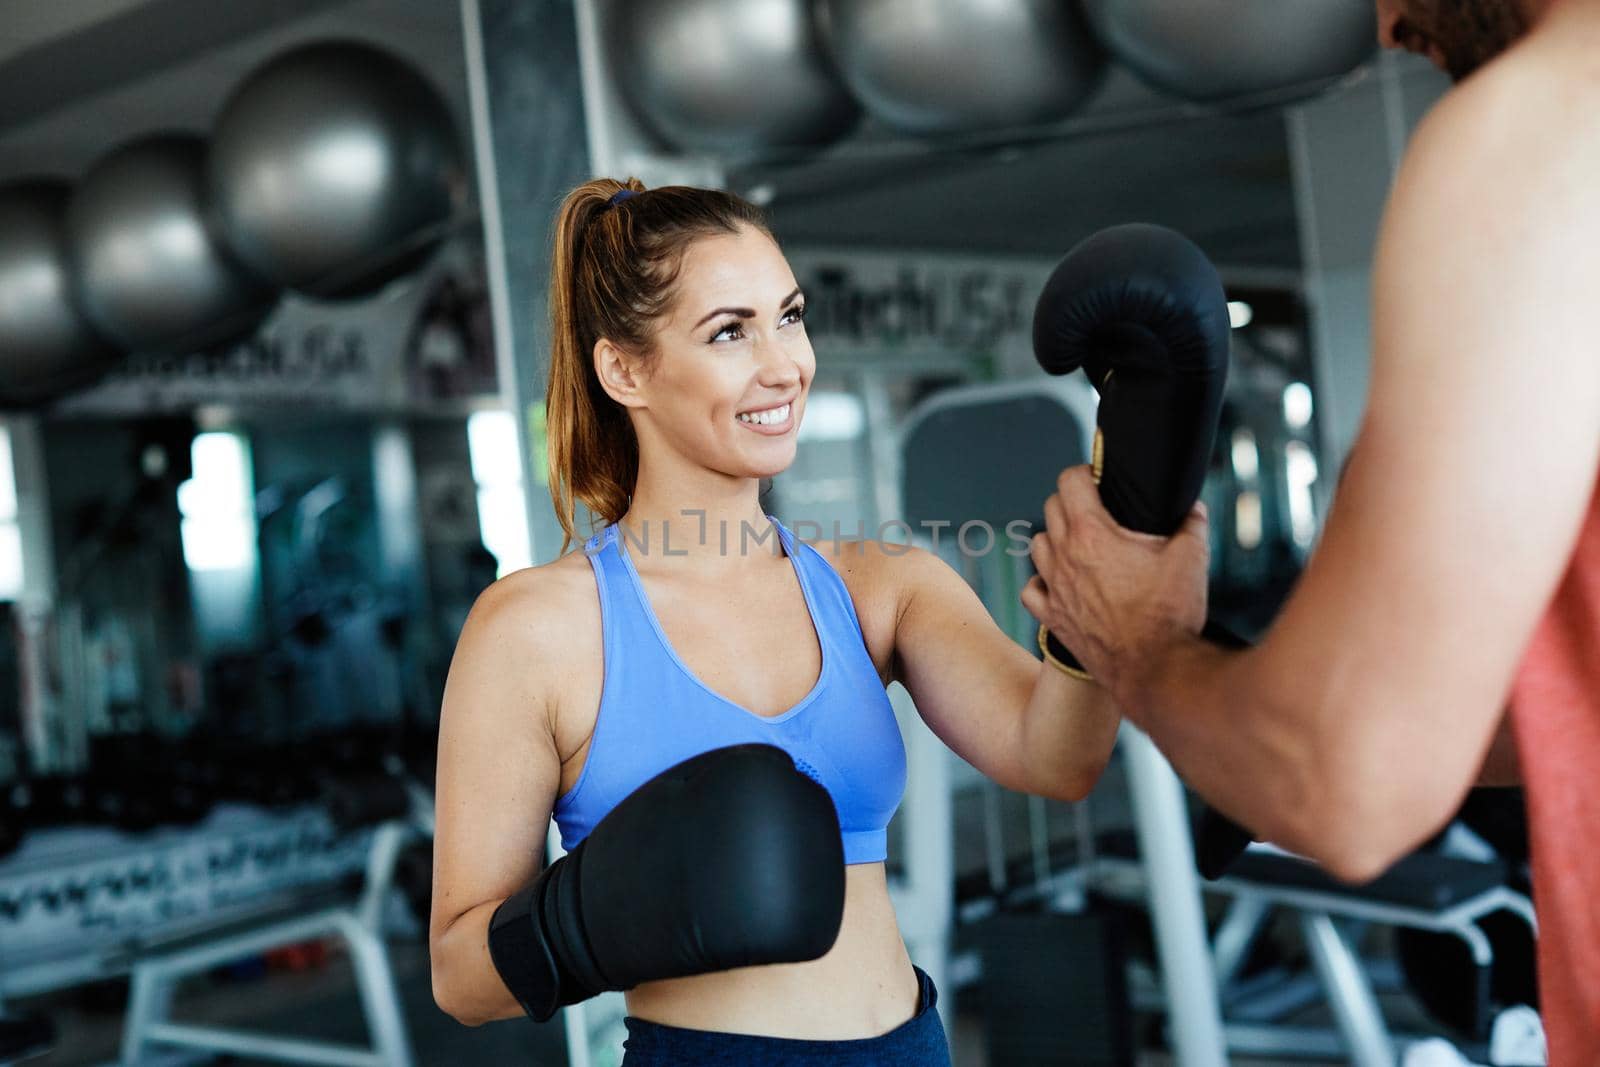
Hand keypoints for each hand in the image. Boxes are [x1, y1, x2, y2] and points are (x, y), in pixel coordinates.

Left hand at [1020, 465, 1210, 705]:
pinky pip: (1032, 590)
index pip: (1069, 481)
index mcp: (1091, 534)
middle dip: (1072, 501)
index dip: (1085, 472)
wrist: (1154, 671)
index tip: (1100, 478)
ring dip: (1055, 538)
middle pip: (1051, 508)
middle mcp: (1064, 557)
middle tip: (1097, 509)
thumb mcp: (1191, 558)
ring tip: (1082, 544)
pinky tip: (1061, 583)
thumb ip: (1190, 523)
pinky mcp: (1053, 619)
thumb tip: (1191, 507)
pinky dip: (1042, 581)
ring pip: (1037, 545)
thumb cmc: (1170, 615)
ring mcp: (1055, 589)